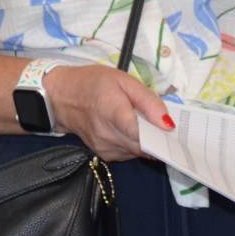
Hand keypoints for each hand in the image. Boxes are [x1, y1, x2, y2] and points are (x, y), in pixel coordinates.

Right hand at [42, 63, 172, 161]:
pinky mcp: (104, 155)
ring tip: (146, 124)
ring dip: (147, 142)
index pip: (141, 134)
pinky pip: (129, 154)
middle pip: (144, 147)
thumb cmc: (93, 83)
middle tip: (164, 125)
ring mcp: (105, 148)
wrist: (61, 98)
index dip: (161, 136)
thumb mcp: (123, 80)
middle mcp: (108, 135)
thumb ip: (147, 100)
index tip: (173, 132)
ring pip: (139, 152)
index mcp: (113, 111)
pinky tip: (132, 131)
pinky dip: (136, 145)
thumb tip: (168, 124)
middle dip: (158, 138)